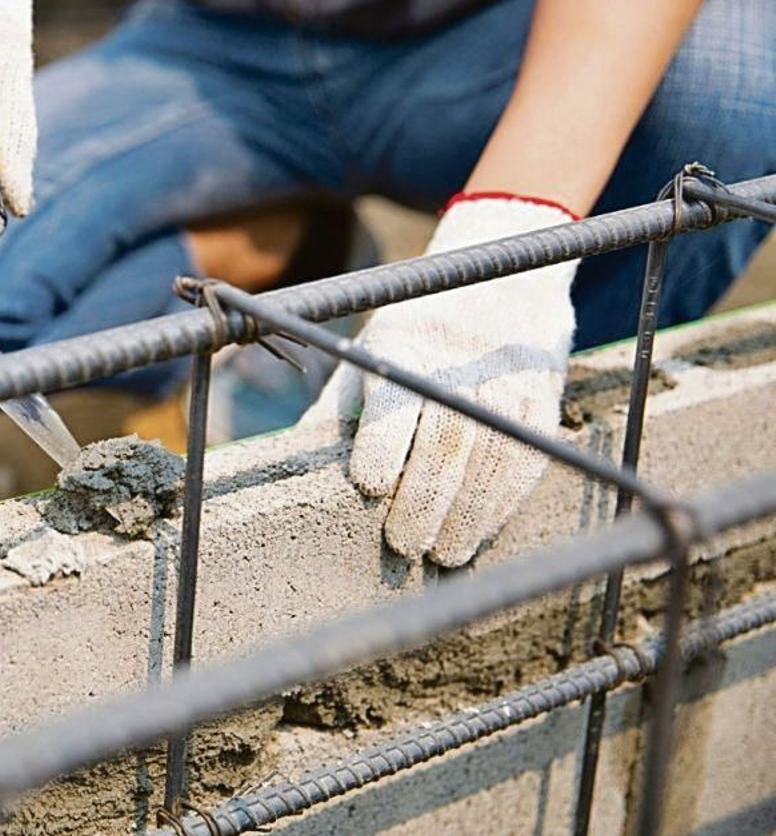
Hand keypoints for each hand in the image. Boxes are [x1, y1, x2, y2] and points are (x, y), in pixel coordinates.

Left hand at [308, 195, 578, 566]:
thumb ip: (339, 408)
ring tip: (443, 554)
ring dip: (468, 514)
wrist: (502, 281)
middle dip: (426, 499)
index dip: (384, 447)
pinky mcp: (542, 397)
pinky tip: (480, 531)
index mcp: (405, 343)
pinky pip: (526, 458)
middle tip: (405, 545)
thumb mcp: (368, 353)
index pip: (395, 401)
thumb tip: (293, 465)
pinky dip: (504, 503)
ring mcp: (508, 379)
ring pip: (492, 456)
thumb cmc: (413, 332)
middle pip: (446, 439)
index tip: (371, 488)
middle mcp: (460, 359)